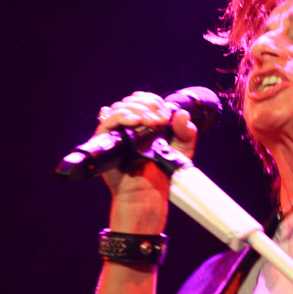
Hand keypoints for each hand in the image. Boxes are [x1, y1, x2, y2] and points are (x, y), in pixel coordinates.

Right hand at [95, 91, 197, 233]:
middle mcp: (129, 125)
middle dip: (149, 105)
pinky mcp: (106, 140)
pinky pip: (107, 120)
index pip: (145, 100)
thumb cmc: (162, 173)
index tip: (166, 117)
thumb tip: (181, 114)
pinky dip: (121, 116)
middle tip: (160, 121)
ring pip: (120, 106)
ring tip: (151, 122)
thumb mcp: (182, 150)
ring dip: (138, 109)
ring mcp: (116, 132)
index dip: (156, 103)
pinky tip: (135, 121)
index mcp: (145, 123)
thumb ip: (186, 131)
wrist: (148, 193)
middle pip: (132, 100)